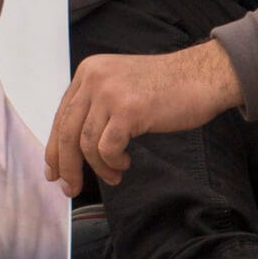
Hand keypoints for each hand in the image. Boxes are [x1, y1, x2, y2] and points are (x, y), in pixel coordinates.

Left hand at [46, 39, 242, 194]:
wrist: (203, 76)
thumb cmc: (167, 88)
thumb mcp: (121, 87)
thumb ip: (96, 107)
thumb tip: (70, 148)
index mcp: (88, 71)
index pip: (61, 115)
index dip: (55, 147)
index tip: (54, 171)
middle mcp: (94, 78)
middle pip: (66, 131)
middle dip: (66, 165)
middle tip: (70, 187)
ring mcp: (110, 92)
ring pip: (85, 143)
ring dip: (98, 167)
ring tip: (113, 175)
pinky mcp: (128, 109)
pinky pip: (106, 148)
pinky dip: (112, 162)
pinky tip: (125, 163)